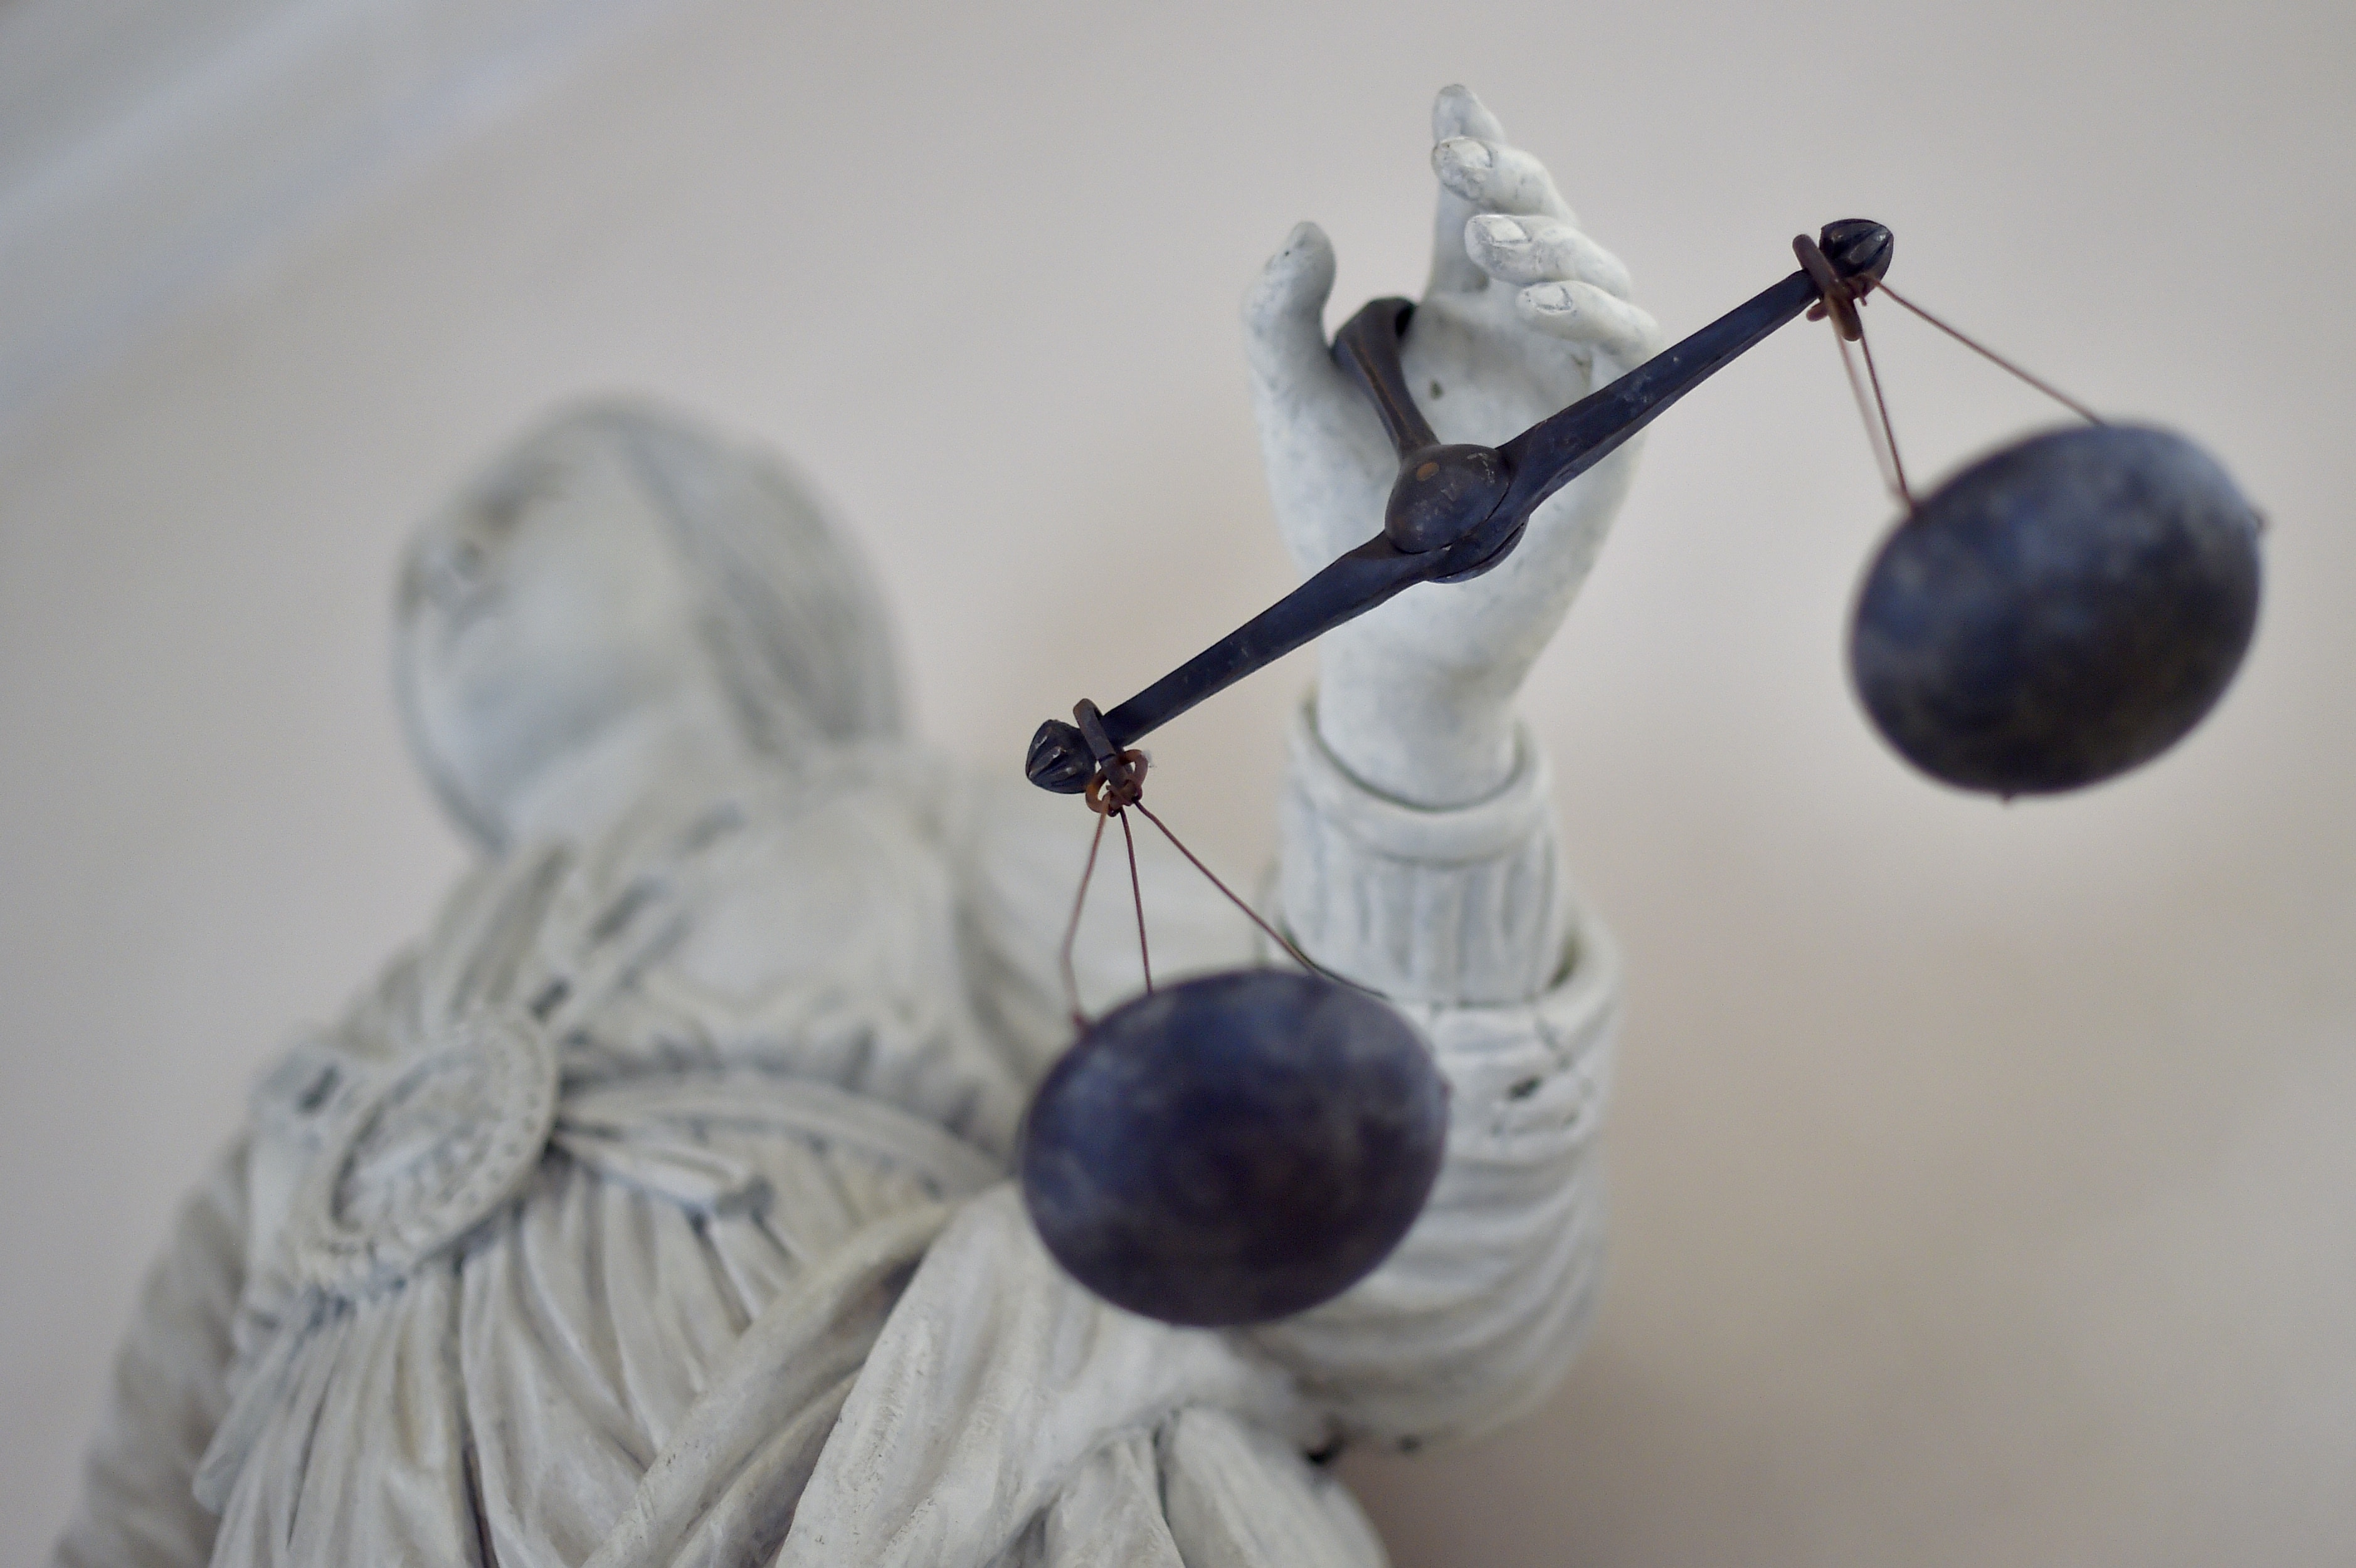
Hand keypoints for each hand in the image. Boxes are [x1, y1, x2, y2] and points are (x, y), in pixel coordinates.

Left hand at [1244, 85, 1658, 806]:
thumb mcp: (1290, 403)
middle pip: (1540, 222)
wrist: (1384, 628)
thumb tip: (1309, 226)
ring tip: (1484, 236)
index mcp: (1453, 317)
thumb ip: (1275, 316)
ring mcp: (1568, 382)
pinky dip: (1588, 305)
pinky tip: (1532, 291)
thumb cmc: (1341, 520)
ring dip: (1548, 238)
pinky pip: (1626, 345)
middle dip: (1508, 174)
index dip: (1477, 148)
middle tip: (1453, 154)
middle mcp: (1518, 337)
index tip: (1450, 99)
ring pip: (1595, 271)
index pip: (1474, 209)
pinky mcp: (1606, 434)